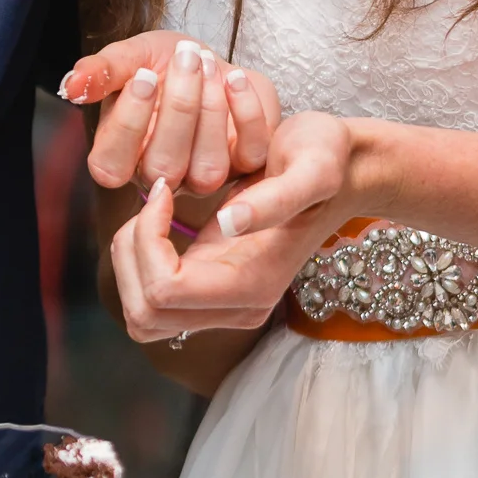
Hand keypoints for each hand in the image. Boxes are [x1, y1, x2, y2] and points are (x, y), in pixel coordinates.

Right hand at [67, 32, 280, 193]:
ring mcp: (202, 176)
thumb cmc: (161, 64)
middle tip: (186, 57)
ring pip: (207, 169)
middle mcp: (160, 177)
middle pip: (163, 166)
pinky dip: (246, 113)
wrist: (206, 59)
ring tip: (207, 63)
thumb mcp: (130, 57)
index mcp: (121, 157)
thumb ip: (101, 70)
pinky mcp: (243, 165)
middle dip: (179, 107)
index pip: (111, 165)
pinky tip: (234, 77)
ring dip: (210, 111)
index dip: (128, 125)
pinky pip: (250, 153)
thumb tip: (71, 86)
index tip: (145, 77)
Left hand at [109, 111, 358, 344]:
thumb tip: (228, 222)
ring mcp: (225, 305)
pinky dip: (141, 258)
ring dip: (132, 259)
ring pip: (142, 315)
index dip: (147, 239)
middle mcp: (238, 307)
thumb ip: (275, 198)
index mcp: (253, 286)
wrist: (345, 171)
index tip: (164, 189)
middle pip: (145, 315)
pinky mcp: (213, 289)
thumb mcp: (311, 168)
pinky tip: (160, 216)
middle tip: (153, 202)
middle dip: (132, 254)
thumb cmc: (327, 162)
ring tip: (153, 209)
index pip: (164, 291)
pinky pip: (153, 296)